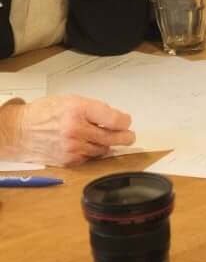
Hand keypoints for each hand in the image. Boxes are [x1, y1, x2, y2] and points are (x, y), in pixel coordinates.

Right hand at [0, 94, 133, 165]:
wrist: (20, 131)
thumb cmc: (45, 113)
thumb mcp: (71, 100)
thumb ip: (95, 109)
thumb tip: (116, 119)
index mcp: (79, 110)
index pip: (114, 119)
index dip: (125, 121)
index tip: (127, 121)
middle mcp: (76, 130)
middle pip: (113, 137)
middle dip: (126, 137)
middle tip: (129, 136)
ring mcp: (72, 147)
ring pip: (103, 149)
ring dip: (108, 144)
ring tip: (107, 138)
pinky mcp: (68, 160)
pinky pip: (90, 158)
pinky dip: (93, 152)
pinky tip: (89, 146)